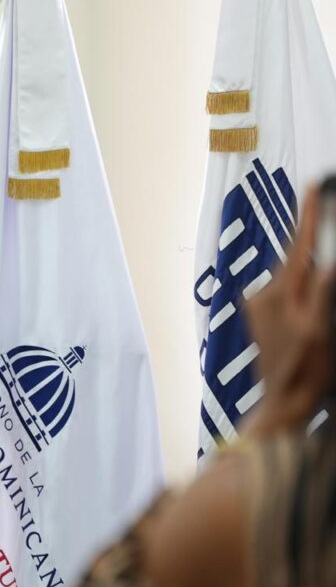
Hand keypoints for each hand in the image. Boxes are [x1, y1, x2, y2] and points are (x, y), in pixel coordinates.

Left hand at [242, 185, 334, 437]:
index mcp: (282, 292)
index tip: (313, 184)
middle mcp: (265, 292)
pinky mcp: (260, 315)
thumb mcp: (322, 330)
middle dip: (311, 232)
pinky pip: (287, 289)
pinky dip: (302, 283)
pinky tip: (312, 290)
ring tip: (320, 255)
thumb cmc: (307, 369)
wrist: (281, 402)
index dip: (309, 214)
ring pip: (292, 273)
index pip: (300, 245)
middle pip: (296, 255)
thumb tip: (328, 262)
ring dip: (308, 262)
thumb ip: (323, 293)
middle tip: (321, 199)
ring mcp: (259, 304)